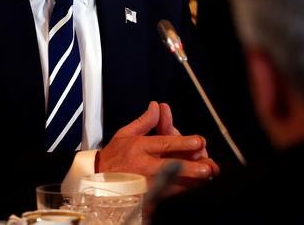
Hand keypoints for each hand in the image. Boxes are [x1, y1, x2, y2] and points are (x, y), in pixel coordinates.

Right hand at [97, 101, 218, 184]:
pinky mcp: (146, 197)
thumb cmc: (113, 157)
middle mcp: (143, 165)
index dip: (183, 142)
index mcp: (139, 147)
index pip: (164, 143)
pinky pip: (168, 195)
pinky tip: (193, 187)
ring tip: (205, 178)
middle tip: (207, 168)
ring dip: (191, 181)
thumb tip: (156, 107)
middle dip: (190, 168)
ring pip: (173, 183)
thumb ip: (145, 121)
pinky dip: (182, 190)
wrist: (97, 180)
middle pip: (170, 166)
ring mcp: (145, 183)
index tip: (199, 142)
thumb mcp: (125, 133)